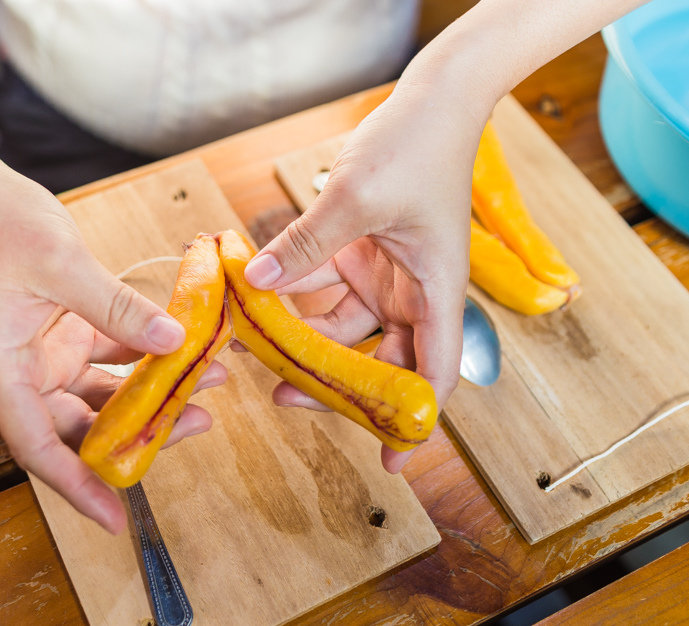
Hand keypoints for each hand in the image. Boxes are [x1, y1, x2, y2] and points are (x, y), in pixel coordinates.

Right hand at [0, 145, 225, 532]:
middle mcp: (20, 370)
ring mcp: (43, 353)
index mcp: (1, 367)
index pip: (37, 446)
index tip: (116, 518)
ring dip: (149, 393)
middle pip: (78, 426)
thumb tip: (174, 343)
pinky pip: (108, 357)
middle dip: (136, 433)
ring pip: (100, 395)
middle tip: (196, 424)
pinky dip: (142, 356)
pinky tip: (180, 347)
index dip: (75, 486)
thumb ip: (119, 308)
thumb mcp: (62, 263)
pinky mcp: (63, 331)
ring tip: (205, 383)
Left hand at [243, 86, 483, 471]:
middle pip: (379, 358)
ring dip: (300, 335)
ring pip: (341, 327)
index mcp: (436, 292)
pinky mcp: (360, 254)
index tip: (393, 462)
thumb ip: (305, 246)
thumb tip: (256, 283)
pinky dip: (293, 290)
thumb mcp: (355, 199)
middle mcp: (413, 292)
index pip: (434, 373)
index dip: (415, 422)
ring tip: (252, 342)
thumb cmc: (417, 146)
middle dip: (333, 381)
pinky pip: (322, 286)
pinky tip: (255, 293)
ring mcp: (385, 275)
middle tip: (284, 397)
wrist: (431, 101)